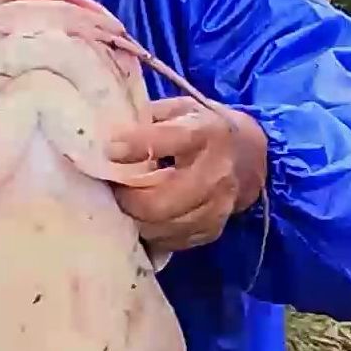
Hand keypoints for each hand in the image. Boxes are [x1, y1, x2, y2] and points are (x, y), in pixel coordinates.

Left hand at [107, 98, 268, 256]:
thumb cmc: (201, 129)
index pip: (170, 140)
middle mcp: (217, 173)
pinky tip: (141, 216)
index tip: (109, 150)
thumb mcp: (179, 109)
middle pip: (160, 200)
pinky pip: (170, 240)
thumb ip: (146, 119)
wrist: (246, 157)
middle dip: (127, 198)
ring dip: (134, 217)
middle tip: (110, 188)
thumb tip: (104, 136)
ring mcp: (217, 207)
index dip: (136, 147)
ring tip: (122, 202)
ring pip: (161, 226)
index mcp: (207, 133)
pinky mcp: (211, 230)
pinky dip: (149, 231)